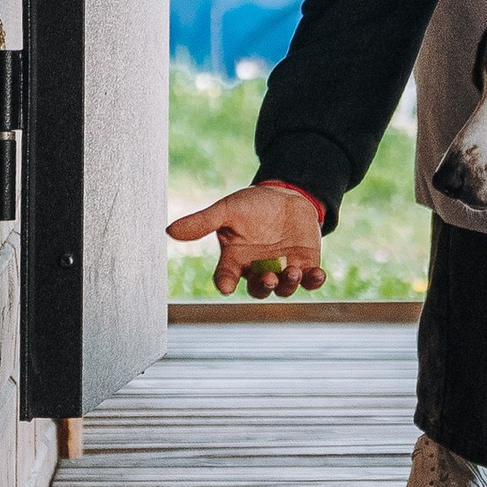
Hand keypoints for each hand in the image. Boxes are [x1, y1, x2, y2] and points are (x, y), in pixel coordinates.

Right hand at [167, 180, 325, 298]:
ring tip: (291, 272)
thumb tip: (169, 230)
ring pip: (283, 288)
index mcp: (236, 260)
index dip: (224, 282)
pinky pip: (308, 280)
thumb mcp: (227, 209)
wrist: (286, 196)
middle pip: (257, 289)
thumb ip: (202, 222)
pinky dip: (314, 281)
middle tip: (267, 279)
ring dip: (287, 284)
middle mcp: (258, 270)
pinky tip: (317, 275)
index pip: (225, 277)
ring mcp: (282, 270)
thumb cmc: (253, 205)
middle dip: (262, 287)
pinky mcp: (305, 265)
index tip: (224, 285)